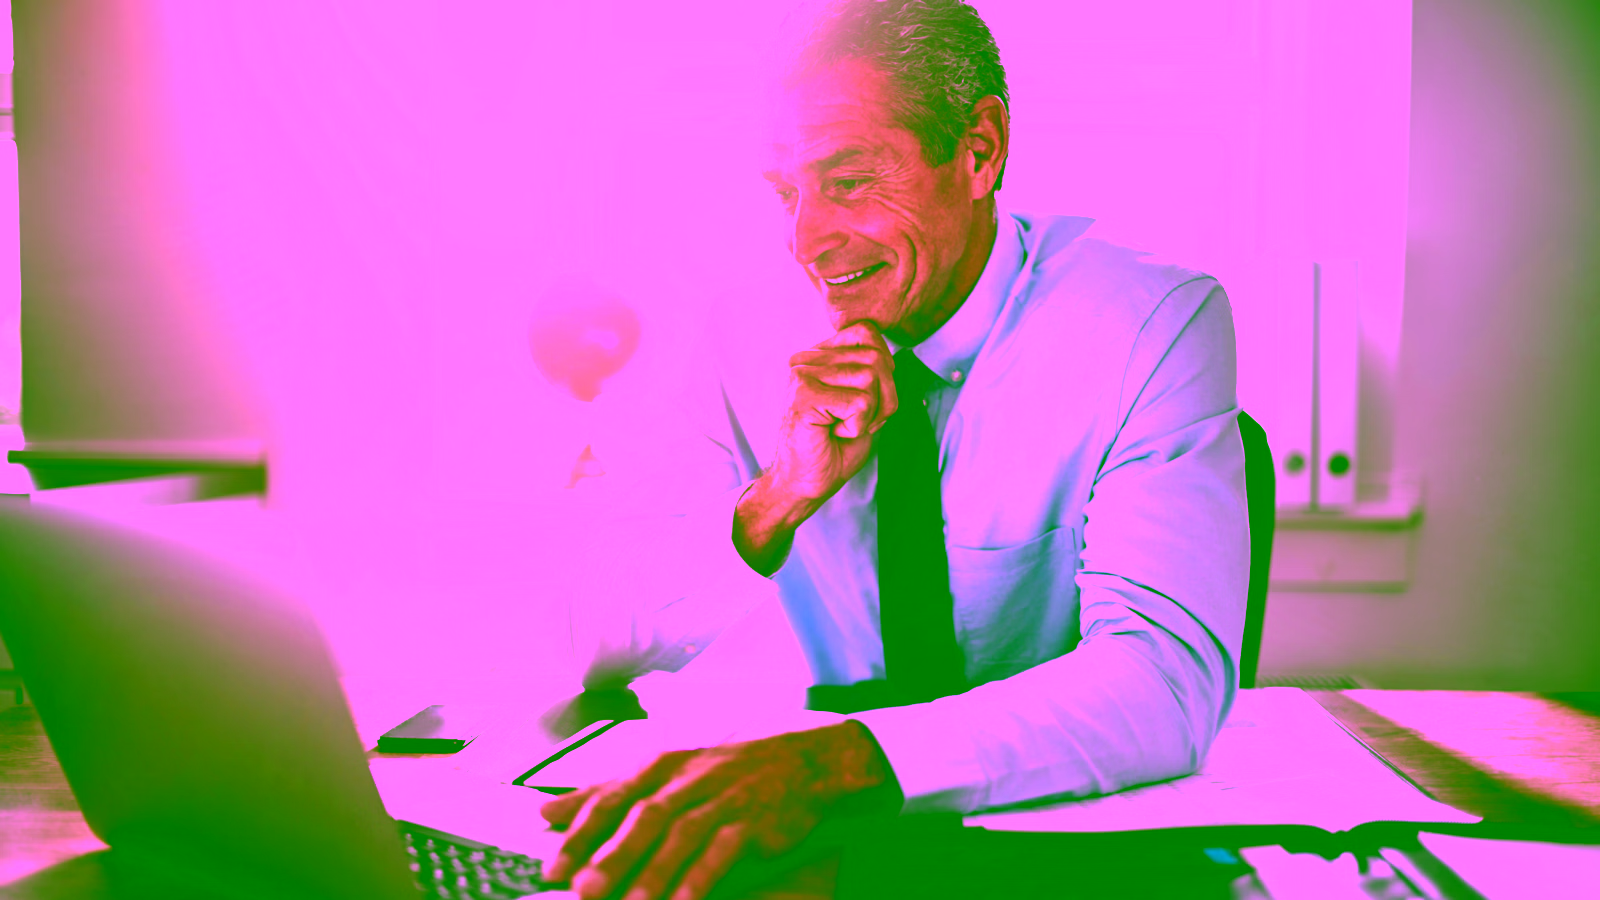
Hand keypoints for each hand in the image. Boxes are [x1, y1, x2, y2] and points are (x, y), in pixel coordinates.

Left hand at [539, 721, 892, 899]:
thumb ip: (606, 791)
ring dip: (653, 873)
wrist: (811, 758)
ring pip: (682, 836)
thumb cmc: (729, 766)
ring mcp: (725, 795)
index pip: (613, 795)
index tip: (553, 867)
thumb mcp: (666, 768)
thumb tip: (545, 814)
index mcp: (664, 761)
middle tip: (583, 892)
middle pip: (644, 817)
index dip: (581, 832)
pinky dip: (702, 878)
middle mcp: (691, 774)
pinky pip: (724, 852)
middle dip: (612, 856)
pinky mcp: (755, 818)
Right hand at [733, 322, 896, 573]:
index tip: (866, 401)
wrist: (803, 484)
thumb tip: (892, 357)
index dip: (884, 369)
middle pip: (876, 356)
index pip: (867, 333)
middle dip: (884, 397)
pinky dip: (858, 425)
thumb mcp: (863, 403)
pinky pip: (860, 401)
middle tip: (859, 422)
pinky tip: (834, 433)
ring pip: (871, 378)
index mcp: (817, 355)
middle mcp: (805, 359)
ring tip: (843, 428)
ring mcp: (801, 374)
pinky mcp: (804, 395)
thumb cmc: (833, 448)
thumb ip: (874, 374)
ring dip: (870, 413)